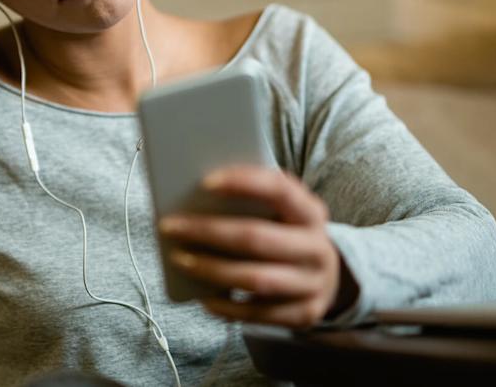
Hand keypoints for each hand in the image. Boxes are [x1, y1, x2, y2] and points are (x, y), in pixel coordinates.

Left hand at [158, 165, 358, 328]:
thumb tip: (195, 198)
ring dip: (211, 270)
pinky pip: (257, 313)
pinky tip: (202, 296)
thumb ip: (251, 202)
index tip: (205, 182)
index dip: (244, 183)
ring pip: (255, 279)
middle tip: (170, 226)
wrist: (325, 276)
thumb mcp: (281, 212)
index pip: (280, 190)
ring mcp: (314, 284)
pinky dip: (225, 305)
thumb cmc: (286, 233)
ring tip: (179, 259)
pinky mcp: (305, 314)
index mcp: (311, 212)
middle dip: (208, 232)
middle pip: (257, 238)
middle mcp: (318, 248)